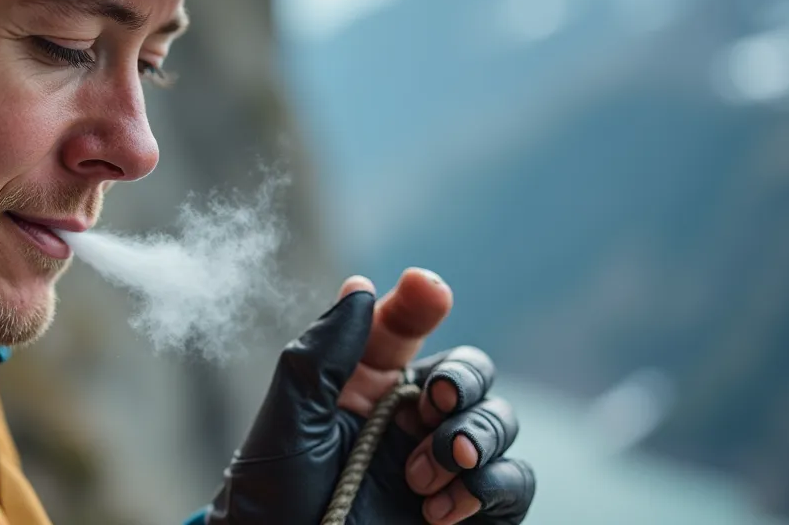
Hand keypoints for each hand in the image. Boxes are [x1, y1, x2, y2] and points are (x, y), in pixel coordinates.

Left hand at [206, 269, 534, 523]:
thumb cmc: (273, 500)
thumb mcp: (288, 426)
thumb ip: (321, 356)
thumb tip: (361, 288)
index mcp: (363, 387)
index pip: (401, 329)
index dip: (418, 302)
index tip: (426, 287)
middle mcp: (409, 420)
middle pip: (469, 371)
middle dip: (463, 377)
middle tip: (439, 399)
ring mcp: (443, 466)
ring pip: (499, 421)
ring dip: (472, 438)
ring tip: (420, 475)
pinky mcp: (470, 513)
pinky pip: (514, 482)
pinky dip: (490, 486)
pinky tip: (439, 509)